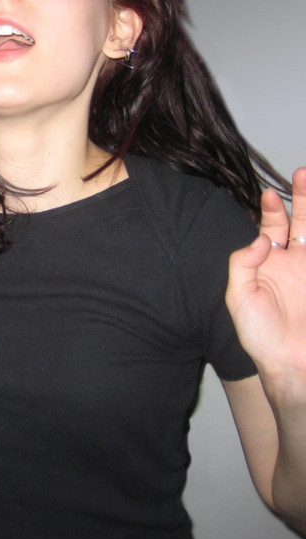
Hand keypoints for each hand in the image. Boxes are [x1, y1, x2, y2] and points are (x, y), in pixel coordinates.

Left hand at [226, 168, 305, 402]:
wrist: (290, 365)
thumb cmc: (259, 334)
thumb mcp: (239, 297)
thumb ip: (244, 264)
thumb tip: (260, 238)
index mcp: (268, 263)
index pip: (270, 227)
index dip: (271, 210)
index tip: (269, 196)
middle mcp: (293, 261)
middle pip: (301, 222)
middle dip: (303, 198)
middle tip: (303, 174)